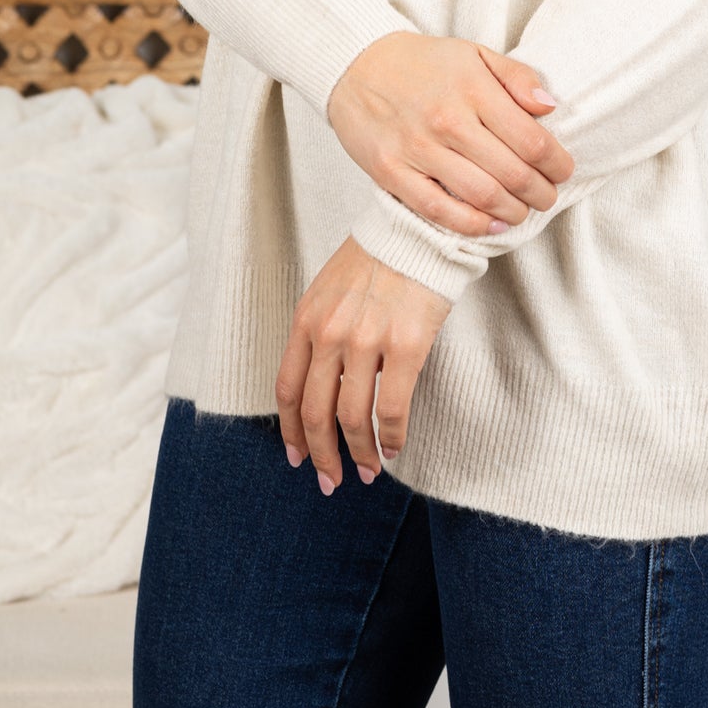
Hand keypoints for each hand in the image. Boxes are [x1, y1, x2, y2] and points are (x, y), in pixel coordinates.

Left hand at [276, 234, 450, 490]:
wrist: (420, 227)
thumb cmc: (379, 257)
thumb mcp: (332, 289)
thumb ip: (320, 331)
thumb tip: (321, 384)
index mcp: (307, 318)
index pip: (287, 389)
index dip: (290, 431)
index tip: (296, 457)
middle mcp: (330, 332)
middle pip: (314, 412)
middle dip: (319, 455)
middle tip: (330, 480)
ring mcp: (367, 339)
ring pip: (351, 417)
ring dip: (358, 453)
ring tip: (366, 470)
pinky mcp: (406, 345)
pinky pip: (391, 408)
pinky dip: (390, 437)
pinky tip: (393, 447)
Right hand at [326, 31, 574, 235]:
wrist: (356, 65)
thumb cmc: (423, 63)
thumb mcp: (474, 53)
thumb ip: (516, 77)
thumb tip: (549, 107)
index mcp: (472, 89)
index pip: (531, 140)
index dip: (556, 163)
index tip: (563, 170)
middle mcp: (447, 120)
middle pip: (511, 173)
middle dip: (540, 193)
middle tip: (548, 197)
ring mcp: (417, 148)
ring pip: (481, 195)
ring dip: (512, 211)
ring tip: (522, 211)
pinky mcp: (392, 172)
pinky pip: (439, 210)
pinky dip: (471, 224)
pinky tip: (489, 224)